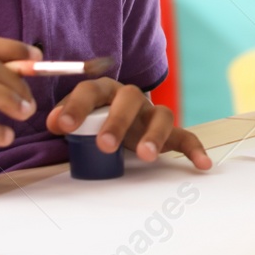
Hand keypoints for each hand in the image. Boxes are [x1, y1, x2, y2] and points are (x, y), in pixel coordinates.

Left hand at [47, 80, 211, 169]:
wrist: (118, 116)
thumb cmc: (95, 118)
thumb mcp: (76, 117)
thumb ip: (65, 118)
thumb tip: (52, 122)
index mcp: (105, 90)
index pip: (91, 90)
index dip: (76, 107)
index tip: (61, 126)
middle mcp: (131, 98)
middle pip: (130, 99)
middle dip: (117, 122)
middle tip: (105, 145)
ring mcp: (152, 114)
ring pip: (162, 115)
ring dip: (154, 134)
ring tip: (147, 156)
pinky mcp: (169, 132)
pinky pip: (185, 137)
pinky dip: (195, 149)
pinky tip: (202, 164)